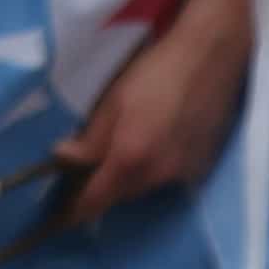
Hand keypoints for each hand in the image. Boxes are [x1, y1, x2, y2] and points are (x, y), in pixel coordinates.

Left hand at [57, 0, 256, 224]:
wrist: (210, 54)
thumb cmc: (155, 70)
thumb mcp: (114, 100)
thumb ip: (90, 139)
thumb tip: (62, 159)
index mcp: (129, 160)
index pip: (93, 203)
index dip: (72, 211)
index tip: (58, 214)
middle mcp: (157, 176)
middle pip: (120, 196)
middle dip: (103, 186)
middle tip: (91, 164)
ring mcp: (183, 174)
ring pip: (145, 187)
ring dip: (131, 175)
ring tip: (130, 143)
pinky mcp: (201, 166)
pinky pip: (168, 177)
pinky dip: (157, 166)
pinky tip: (159, 138)